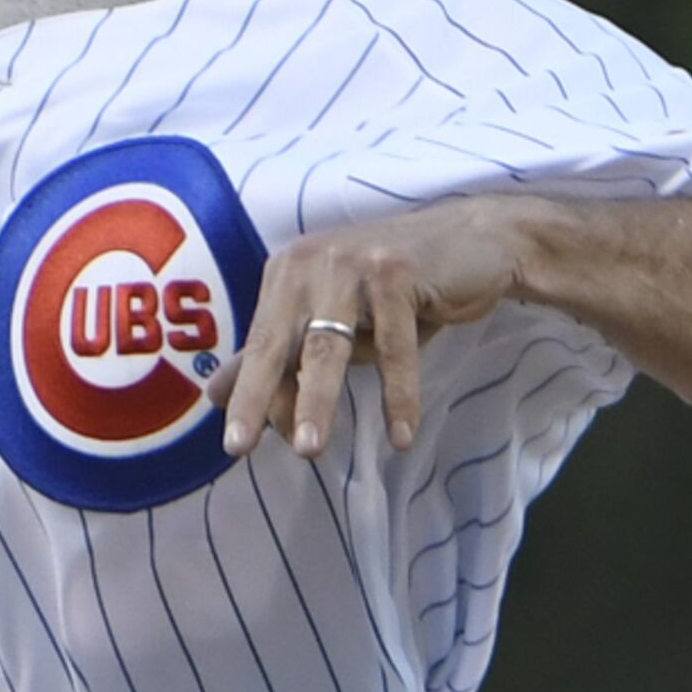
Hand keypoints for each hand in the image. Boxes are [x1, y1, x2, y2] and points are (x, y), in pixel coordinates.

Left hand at [215, 198, 535, 460]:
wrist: (474, 242)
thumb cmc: (399, 289)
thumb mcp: (335, 318)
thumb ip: (281, 350)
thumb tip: (217, 393)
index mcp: (287, 273)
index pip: (261, 344)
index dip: (248, 395)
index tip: (238, 445)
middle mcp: (310, 262)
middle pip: (279, 342)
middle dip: (260, 397)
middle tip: (239, 447)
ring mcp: (353, 263)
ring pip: (330, 346)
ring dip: (318, 401)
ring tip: (309, 450)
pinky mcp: (397, 271)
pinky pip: (395, 347)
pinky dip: (399, 395)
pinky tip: (402, 436)